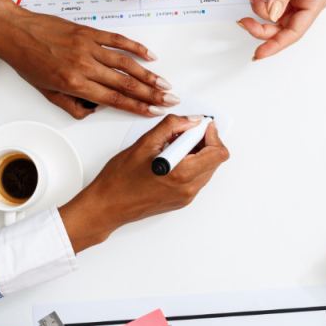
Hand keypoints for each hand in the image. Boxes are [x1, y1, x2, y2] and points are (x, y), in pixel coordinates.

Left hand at [0, 0, 176, 118]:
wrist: (14, 31)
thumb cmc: (28, 61)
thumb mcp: (47, 92)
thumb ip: (73, 106)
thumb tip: (96, 110)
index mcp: (74, 83)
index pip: (113, 99)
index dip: (137, 106)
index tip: (154, 111)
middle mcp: (84, 66)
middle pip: (125, 83)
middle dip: (151, 93)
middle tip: (170, 99)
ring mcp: (88, 47)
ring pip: (125, 63)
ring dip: (148, 74)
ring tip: (165, 83)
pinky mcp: (89, 32)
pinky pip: (117, 40)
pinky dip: (135, 48)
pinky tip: (150, 56)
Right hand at [59, 115, 229, 250]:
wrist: (108, 206)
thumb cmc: (119, 180)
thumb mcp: (144, 143)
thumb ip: (172, 127)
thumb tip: (191, 120)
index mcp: (182, 174)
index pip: (217, 152)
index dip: (212, 134)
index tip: (201, 125)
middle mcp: (188, 188)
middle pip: (215, 160)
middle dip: (204, 142)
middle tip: (185, 132)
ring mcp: (186, 196)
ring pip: (207, 169)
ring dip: (198, 153)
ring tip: (174, 145)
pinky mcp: (182, 200)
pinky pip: (197, 178)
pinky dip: (191, 164)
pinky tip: (172, 158)